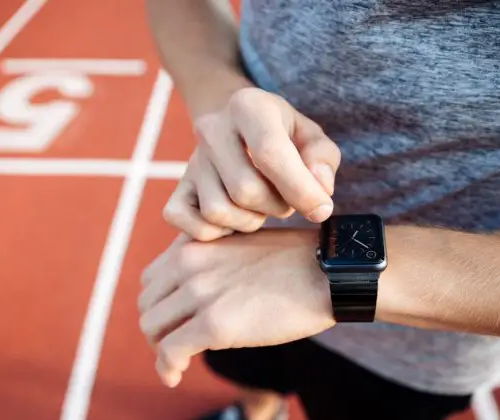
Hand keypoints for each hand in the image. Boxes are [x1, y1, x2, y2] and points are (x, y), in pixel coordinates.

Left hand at [138, 230, 335, 386]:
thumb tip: (195, 289)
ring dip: (160, 350)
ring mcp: (200, 294)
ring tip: (175, 364)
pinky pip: (171, 351)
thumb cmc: (295, 261)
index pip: (151, 279)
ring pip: (152, 329)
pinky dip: (166, 368)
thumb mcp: (241, 244)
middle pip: (148, 306)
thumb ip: (211, 259)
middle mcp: (189, 264)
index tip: (173, 323)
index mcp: (195, 244)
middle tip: (175, 347)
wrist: (327, 273)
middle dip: (157, 330)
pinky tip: (174, 377)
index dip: (158, 305)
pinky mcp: (215, 325)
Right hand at [163, 88, 340, 241]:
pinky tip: (234, 218)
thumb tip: (319, 188)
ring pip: (218, 212)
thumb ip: (322, 158)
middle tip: (285, 199)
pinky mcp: (177, 190)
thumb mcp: (309, 134)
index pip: (270, 153)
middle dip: (276, 206)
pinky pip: (191, 225)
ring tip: (261, 206)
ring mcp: (191, 161)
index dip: (300, 189)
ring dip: (250, 221)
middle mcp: (212, 129)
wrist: (235, 127)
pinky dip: (216, 232)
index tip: (321, 209)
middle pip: (245, 190)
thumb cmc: (281, 135)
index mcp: (248, 106)